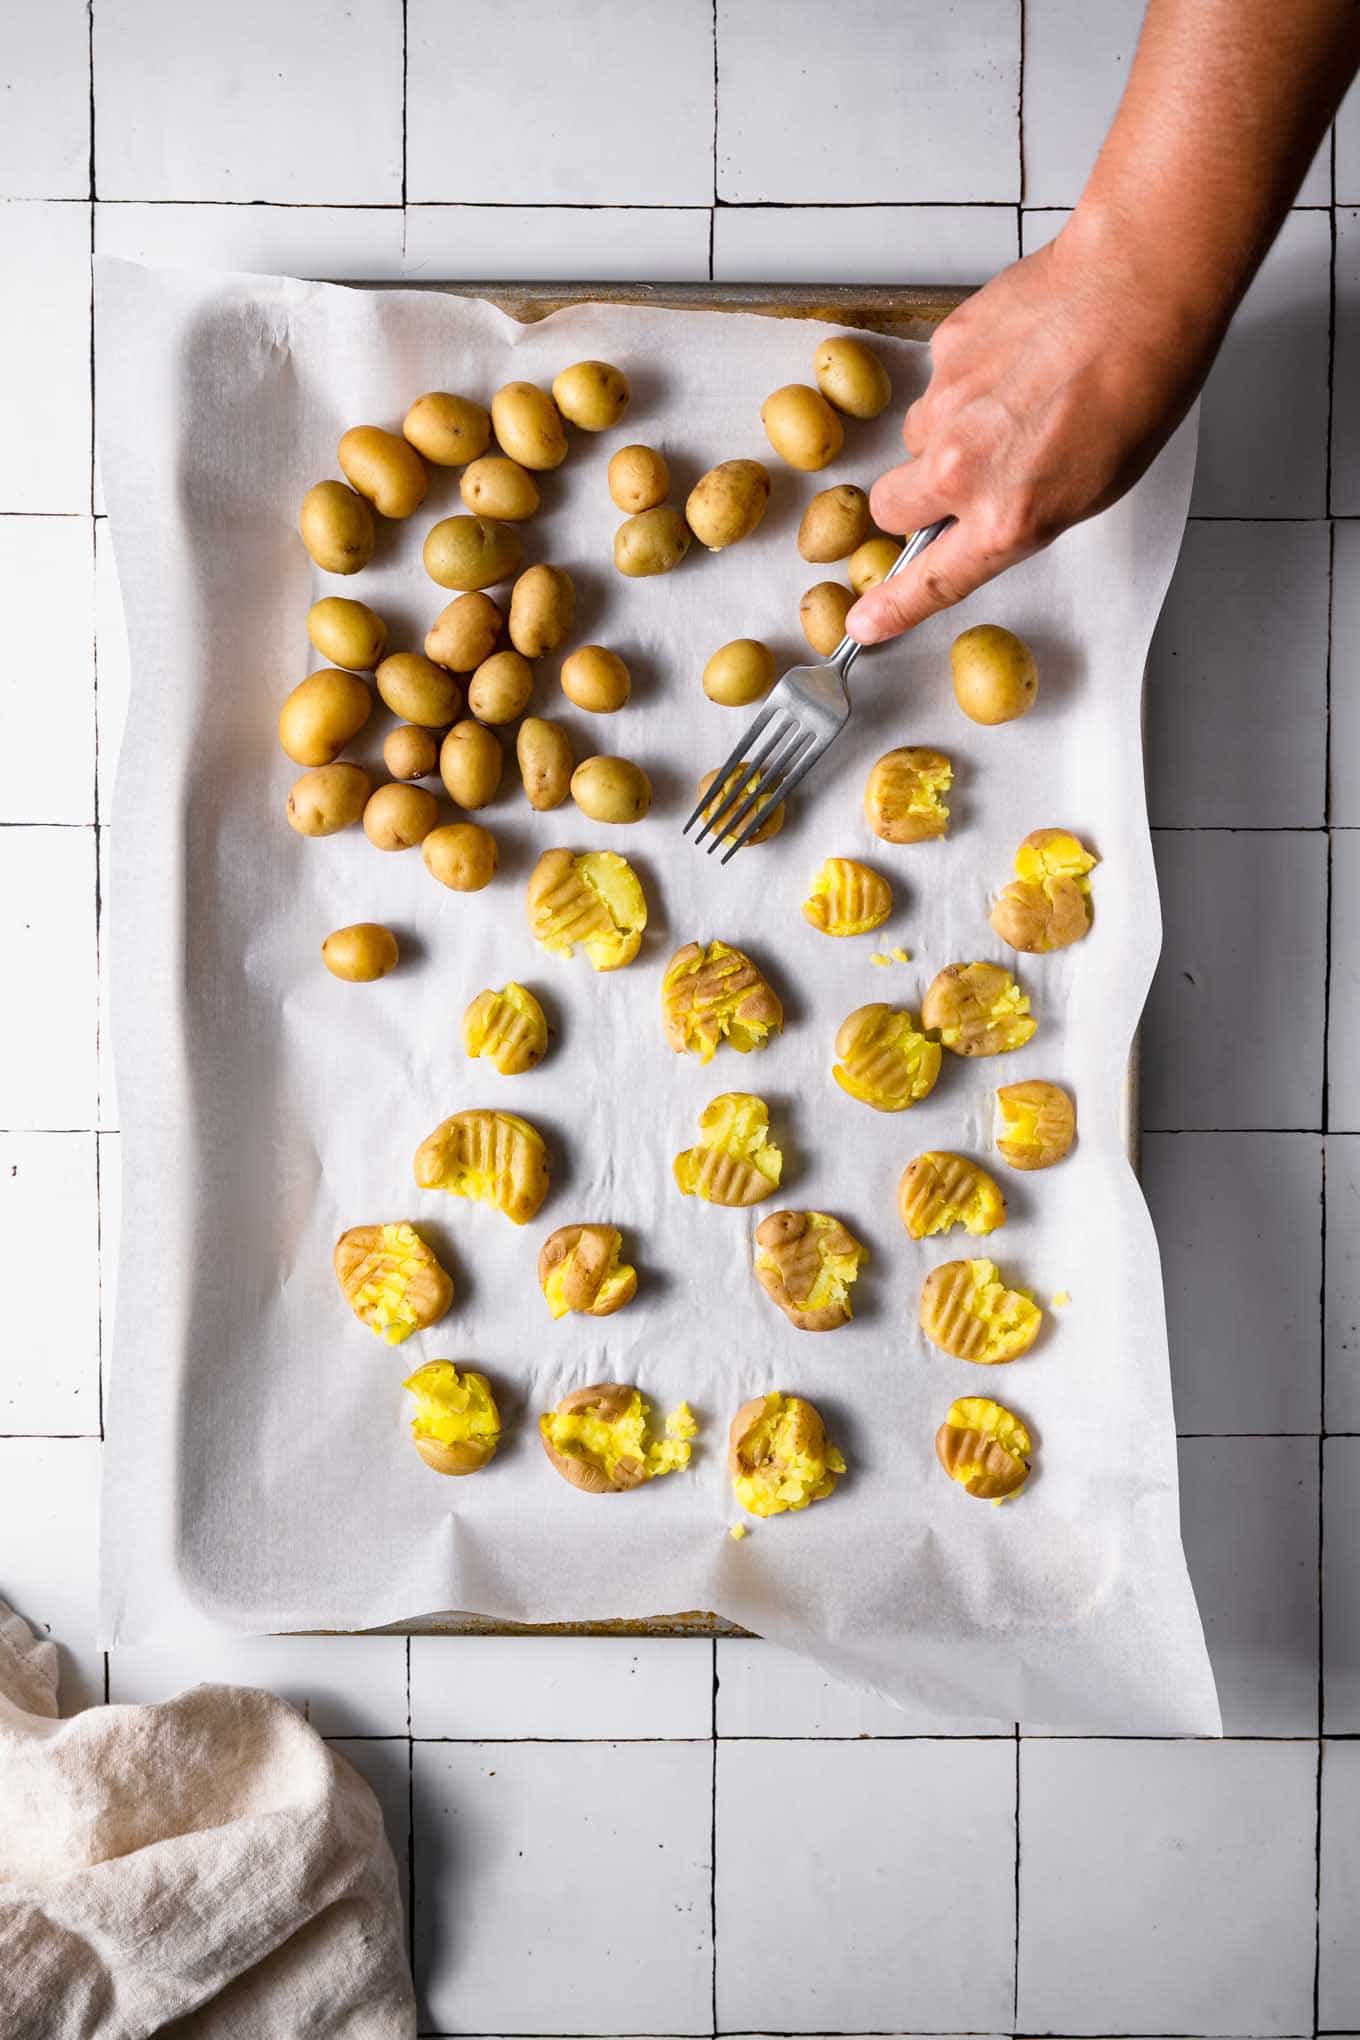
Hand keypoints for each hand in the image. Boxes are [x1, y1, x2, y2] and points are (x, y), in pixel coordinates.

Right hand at [846, 211, 1214, 645]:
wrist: (1138, 289)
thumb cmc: (1139, 389)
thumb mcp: (1090, 490)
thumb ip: (1018, 517)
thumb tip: (981, 522)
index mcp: (1007, 519)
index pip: (930, 581)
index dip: (892, 606)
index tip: (864, 621)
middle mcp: (963, 471)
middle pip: (892, 507)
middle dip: (914, 499)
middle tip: (959, 474)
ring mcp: (945, 409)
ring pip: (916, 439)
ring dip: (947, 432)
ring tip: (1012, 399)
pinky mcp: (943, 353)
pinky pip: (938, 383)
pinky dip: (968, 377)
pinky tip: (1016, 357)